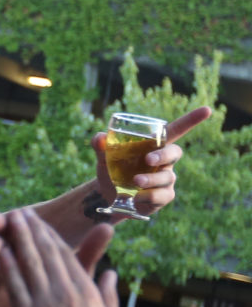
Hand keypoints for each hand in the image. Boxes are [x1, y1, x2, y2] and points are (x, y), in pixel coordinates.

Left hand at [0, 209, 120, 306]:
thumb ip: (109, 295)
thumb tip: (112, 274)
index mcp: (87, 291)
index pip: (66, 256)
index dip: (49, 236)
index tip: (39, 222)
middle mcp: (68, 293)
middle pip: (46, 254)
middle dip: (31, 231)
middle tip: (19, 213)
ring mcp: (49, 306)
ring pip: (30, 266)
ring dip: (16, 242)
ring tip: (5, 224)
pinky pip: (17, 290)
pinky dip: (7, 270)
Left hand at [92, 106, 211, 218]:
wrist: (106, 195)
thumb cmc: (111, 169)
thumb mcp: (103, 157)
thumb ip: (101, 146)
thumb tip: (99, 138)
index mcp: (154, 146)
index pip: (177, 130)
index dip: (192, 120)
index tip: (207, 109)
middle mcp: (164, 161)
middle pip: (174, 153)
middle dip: (164, 155)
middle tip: (148, 159)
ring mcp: (165, 180)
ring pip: (167, 177)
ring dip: (152, 179)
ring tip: (135, 181)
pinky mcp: (162, 196)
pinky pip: (162, 195)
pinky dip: (150, 196)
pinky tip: (137, 197)